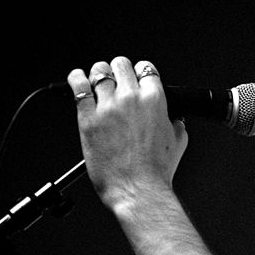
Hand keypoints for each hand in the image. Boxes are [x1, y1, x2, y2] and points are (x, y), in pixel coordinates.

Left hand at [67, 57, 187, 210]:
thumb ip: (176, 124)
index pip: (146, 69)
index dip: (140, 72)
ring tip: (96, 80)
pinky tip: (77, 80)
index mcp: (155, 100)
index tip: (136, 78)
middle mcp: (131, 98)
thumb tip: (174, 120)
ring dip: (98, 73)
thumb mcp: (178, 143)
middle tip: (116, 79)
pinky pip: (79, 87)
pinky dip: (77, 79)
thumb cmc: (156, 171)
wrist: (138, 189)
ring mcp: (108, 107)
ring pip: (99, 71)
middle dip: (119, 70)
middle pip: (121, 64)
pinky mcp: (88, 119)